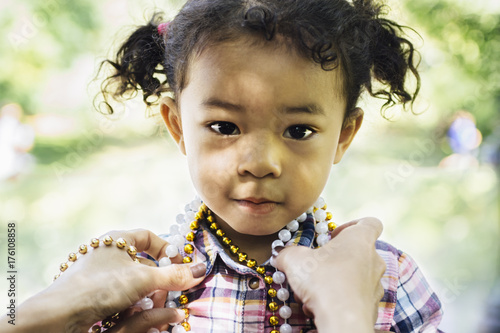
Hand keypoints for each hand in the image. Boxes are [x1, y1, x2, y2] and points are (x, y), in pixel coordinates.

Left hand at [3, 229, 205, 332]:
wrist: (60, 316)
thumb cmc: (100, 287)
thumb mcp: (143, 280)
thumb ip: (174, 276)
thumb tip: (202, 270)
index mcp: (117, 240)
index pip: (149, 237)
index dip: (167, 250)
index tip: (179, 267)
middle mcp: (108, 256)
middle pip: (145, 266)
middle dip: (160, 285)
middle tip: (168, 298)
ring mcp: (101, 278)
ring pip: (135, 287)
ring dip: (150, 301)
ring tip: (157, 314)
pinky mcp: (95, 298)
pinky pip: (122, 300)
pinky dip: (134, 310)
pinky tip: (139, 320)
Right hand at [274, 217, 385, 332]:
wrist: (342, 319)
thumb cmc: (323, 281)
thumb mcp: (295, 259)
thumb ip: (287, 253)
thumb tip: (280, 254)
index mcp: (360, 239)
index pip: (369, 223)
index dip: (351, 225)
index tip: (333, 235)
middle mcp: (374, 260)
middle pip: (359, 252)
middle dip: (337, 257)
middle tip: (318, 264)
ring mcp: (375, 284)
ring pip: (356, 276)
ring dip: (337, 279)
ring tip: (316, 289)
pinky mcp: (372, 307)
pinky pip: (355, 298)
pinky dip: (340, 299)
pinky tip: (322, 305)